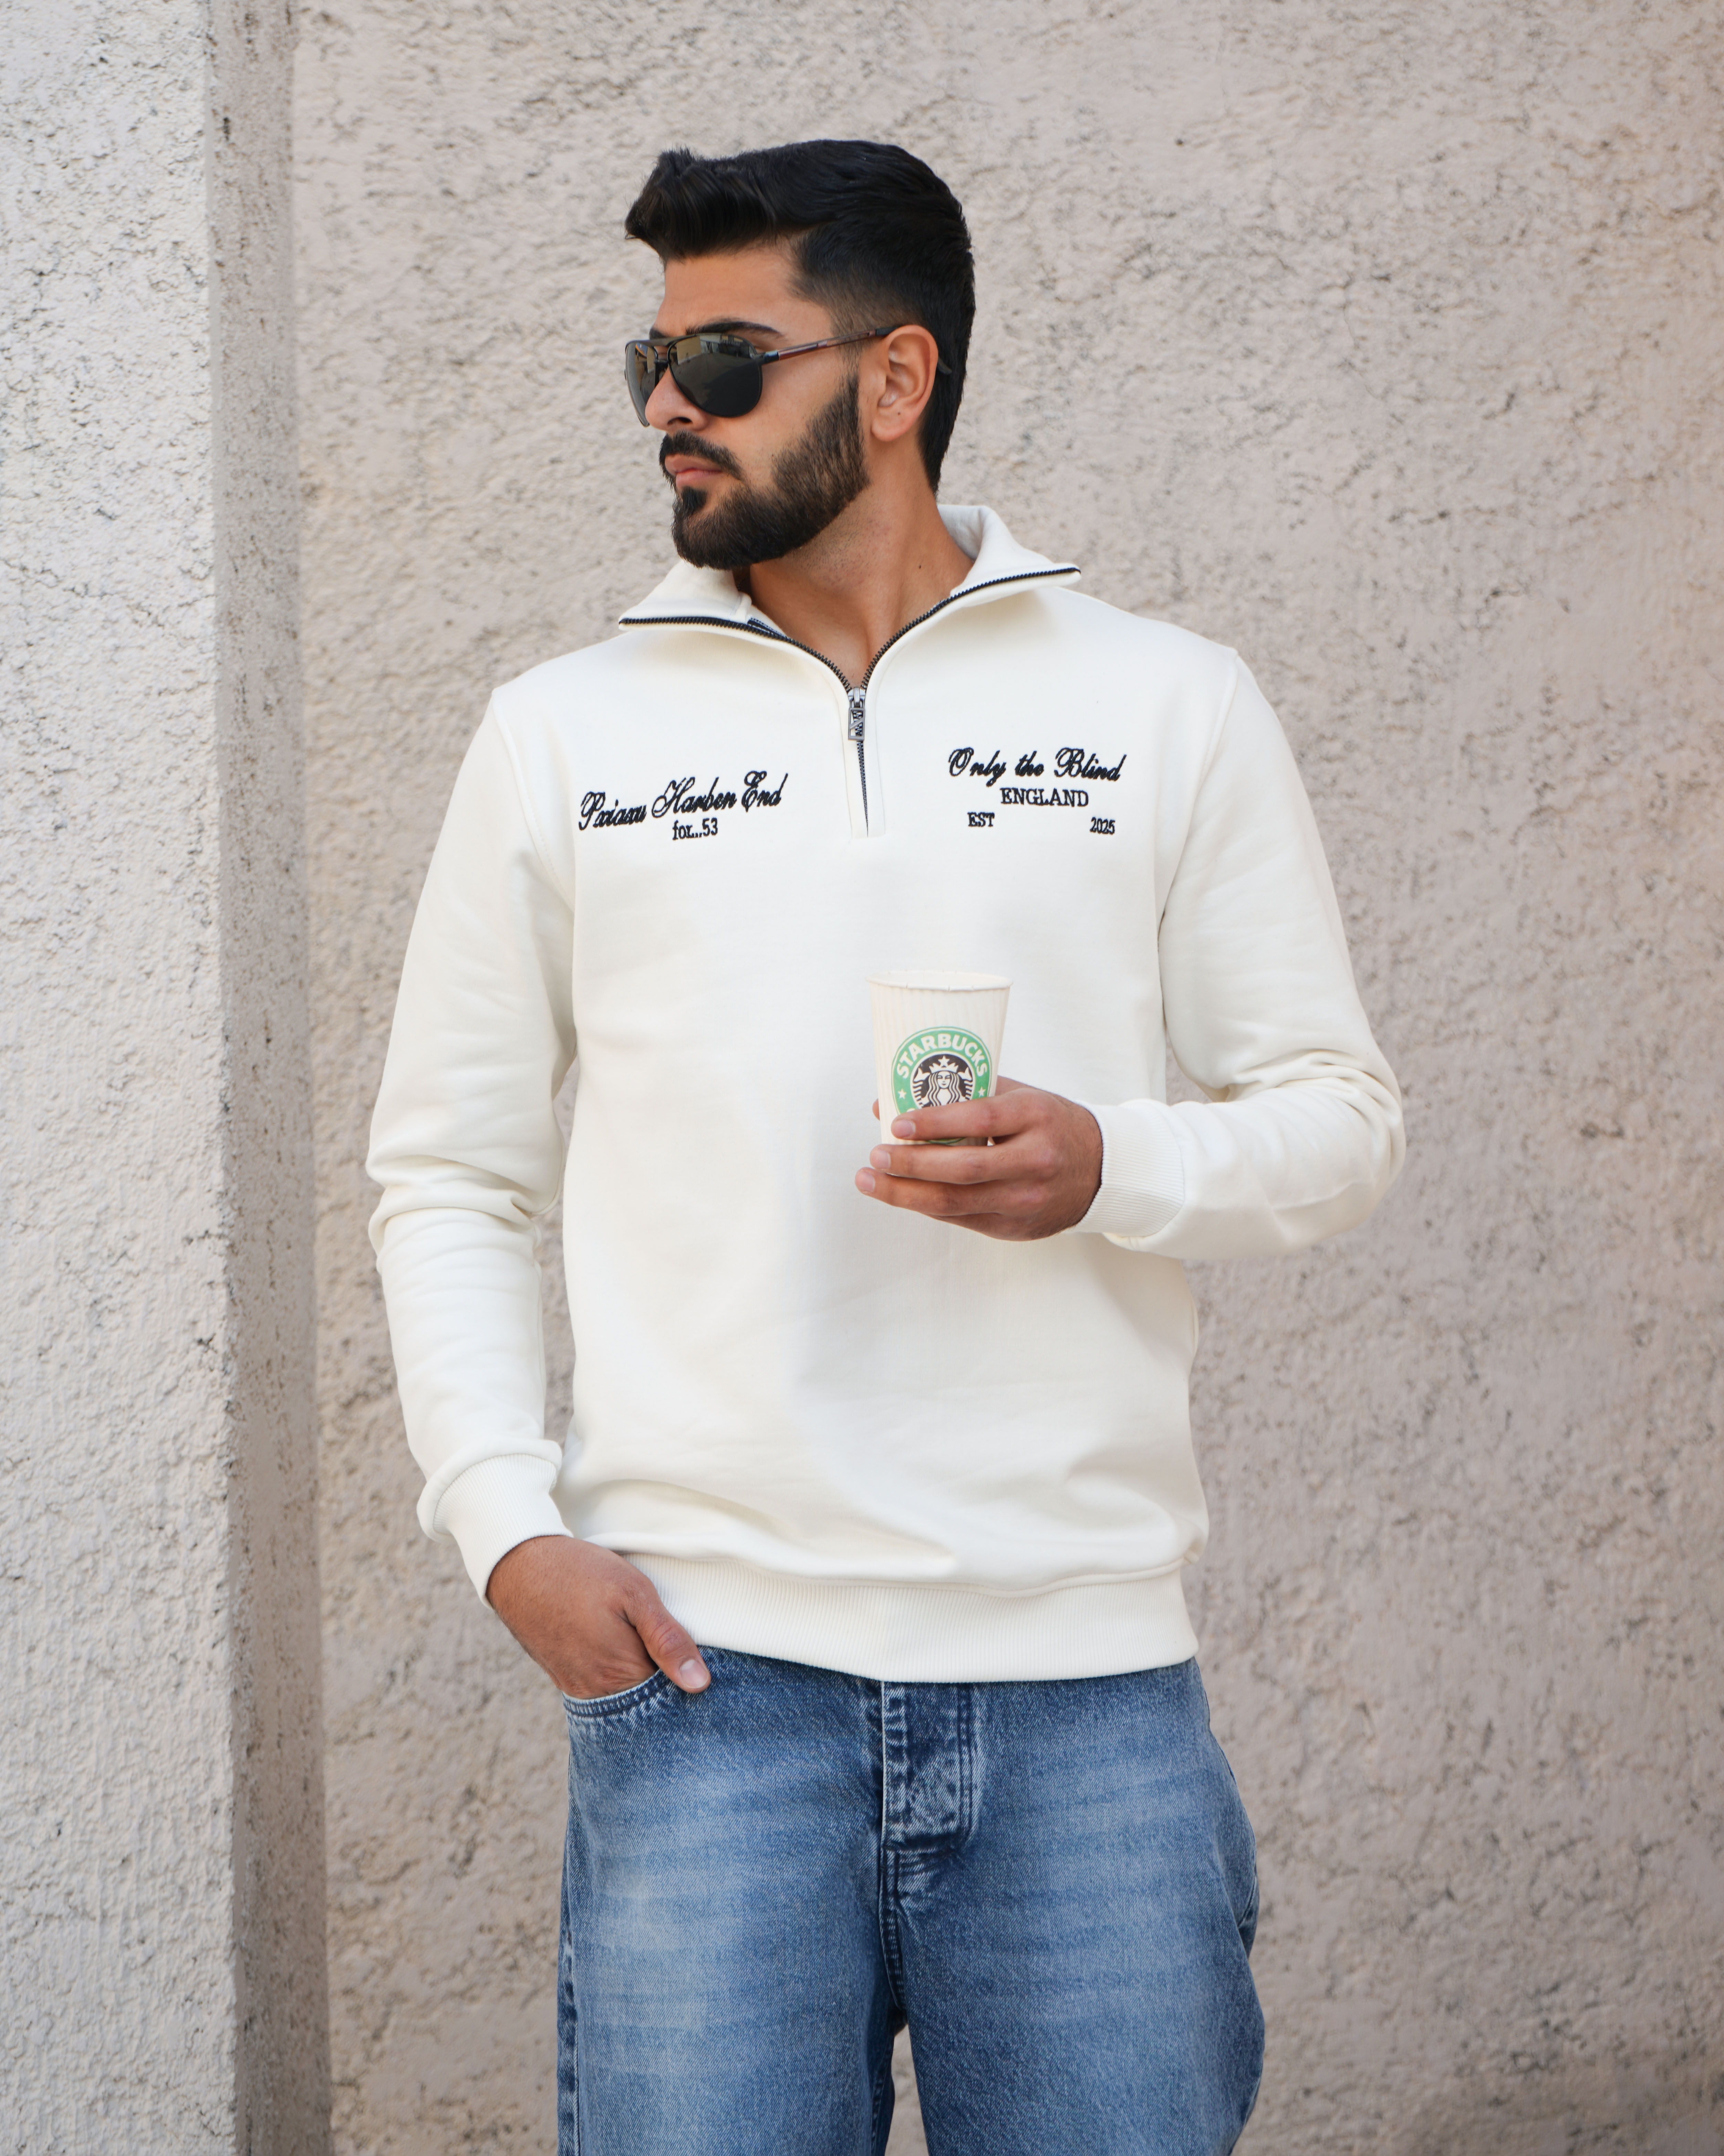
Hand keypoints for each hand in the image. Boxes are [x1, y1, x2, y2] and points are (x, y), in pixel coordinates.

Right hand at [486, 1535, 709, 1699]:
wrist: (519, 1566)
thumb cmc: (579, 1573)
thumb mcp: (634, 1593)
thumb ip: (668, 1639)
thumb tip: (699, 1683)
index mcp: (622, 1673)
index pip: (672, 1690)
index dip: (685, 1666)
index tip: (684, 1640)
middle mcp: (598, 1691)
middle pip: (648, 1695)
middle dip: (661, 1670)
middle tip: (654, 1628)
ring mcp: (578, 1687)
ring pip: (625, 1690)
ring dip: (637, 1668)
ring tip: (632, 1629)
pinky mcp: (565, 1679)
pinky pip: (602, 1684)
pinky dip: (615, 1667)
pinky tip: (614, 1637)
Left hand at [856, 1075, 1102, 1241]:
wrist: (1099, 1170)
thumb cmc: (1049, 1125)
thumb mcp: (1021, 1098)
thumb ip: (966, 1095)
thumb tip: (894, 1103)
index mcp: (1038, 1117)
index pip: (982, 1120)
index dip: (935, 1124)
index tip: (896, 1123)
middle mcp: (1036, 1161)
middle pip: (965, 1169)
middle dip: (912, 1164)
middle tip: (876, 1155)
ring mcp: (1027, 1199)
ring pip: (957, 1203)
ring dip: (906, 1194)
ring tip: (871, 1181)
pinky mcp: (1016, 1227)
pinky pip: (962, 1219)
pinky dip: (926, 1206)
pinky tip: (901, 1195)